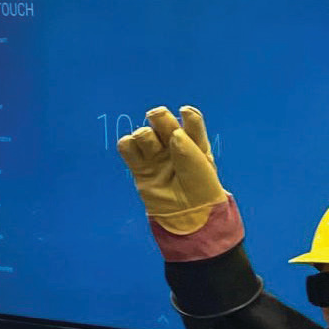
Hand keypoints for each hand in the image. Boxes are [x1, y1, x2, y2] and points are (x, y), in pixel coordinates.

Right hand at [117, 105, 226, 234]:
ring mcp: (156, 157)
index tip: (185, 111)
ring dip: (144, 134)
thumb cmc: (201, 191)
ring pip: (143, 133)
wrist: (189, 217)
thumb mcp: (200, 168)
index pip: (191, 122)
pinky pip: (127, 148)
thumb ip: (187, 149)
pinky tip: (135, 148)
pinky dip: (127, 143)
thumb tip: (173, 133)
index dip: (188, 115)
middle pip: (162, 121)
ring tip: (150, 145)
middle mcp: (173, 147)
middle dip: (159, 116)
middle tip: (157, 116)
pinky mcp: (141, 168)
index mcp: (193, 144)